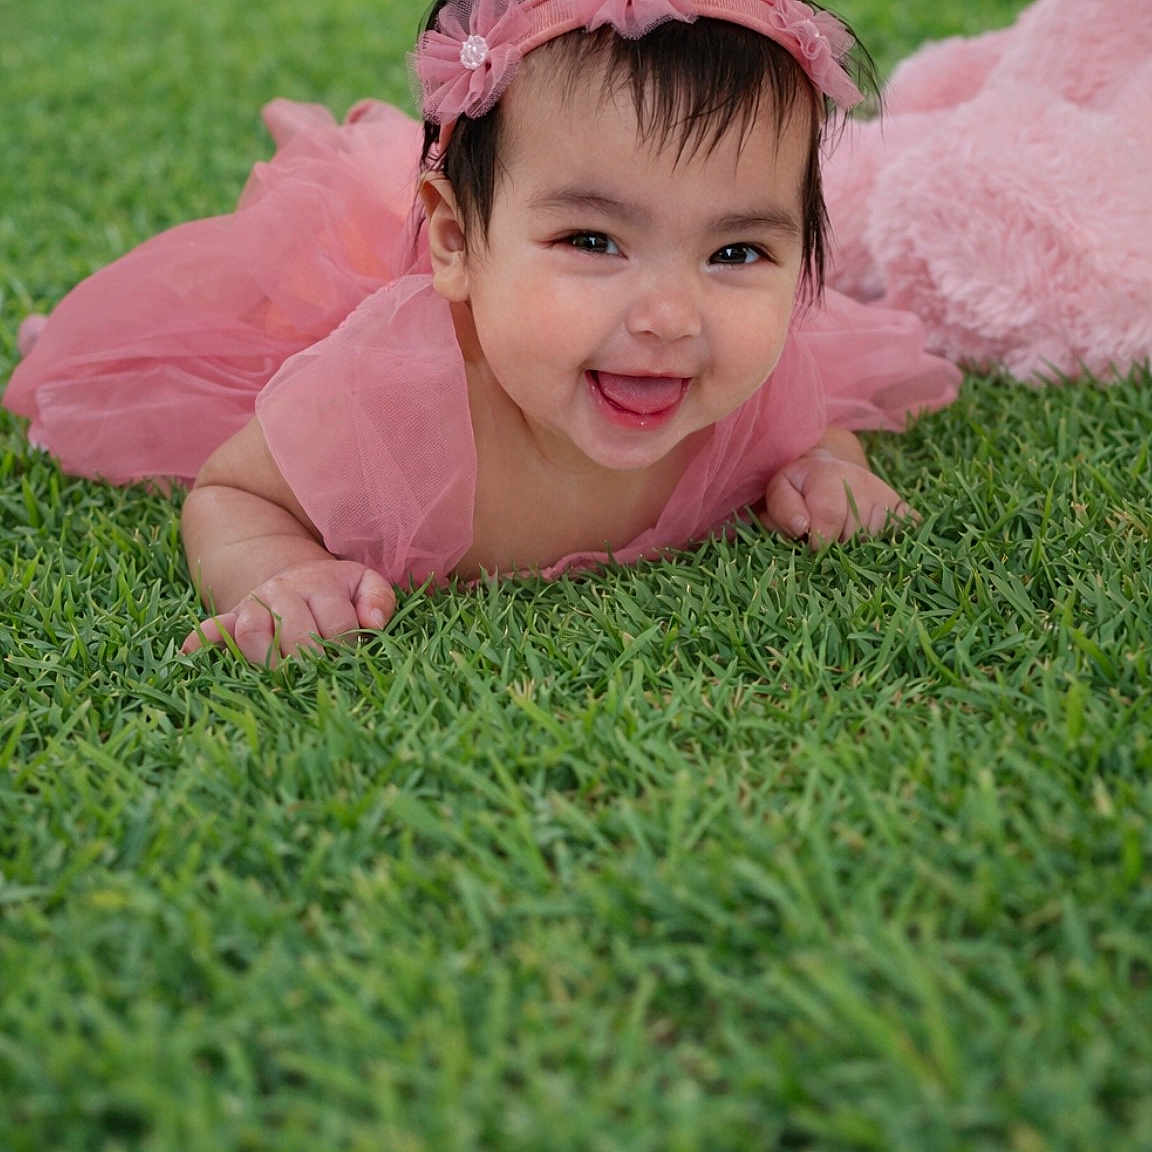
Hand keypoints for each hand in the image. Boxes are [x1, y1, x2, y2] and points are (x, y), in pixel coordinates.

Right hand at [181, 559, 395, 665]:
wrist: (296, 576)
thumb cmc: (339, 591)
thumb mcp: (365, 584)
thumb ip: (378, 598)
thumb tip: (374, 623)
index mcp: (322, 584)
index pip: (339, 626)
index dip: (348, 647)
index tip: (350, 655)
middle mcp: (284, 592)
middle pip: (298, 636)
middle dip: (313, 661)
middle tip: (319, 672)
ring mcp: (255, 604)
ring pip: (254, 634)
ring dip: (268, 661)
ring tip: (283, 678)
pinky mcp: (233, 618)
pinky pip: (212, 627)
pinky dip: (200, 640)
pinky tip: (190, 654)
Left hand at [761, 448, 919, 550]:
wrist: (827, 471)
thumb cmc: (799, 489)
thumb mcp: (780, 492)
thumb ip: (783, 510)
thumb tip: (802, 527)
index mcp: (829, 475)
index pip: (830, 515)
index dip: (819, 539)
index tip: (811, 546)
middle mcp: (862, 481)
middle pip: (855, 532)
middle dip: (836, 544)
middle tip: (826, 537)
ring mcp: (885, 494)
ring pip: (876, 538)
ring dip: (858, 546)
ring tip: (843, 534)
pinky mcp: (901, 506)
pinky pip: (904, 531)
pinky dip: (890, 542)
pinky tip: (870, 539)